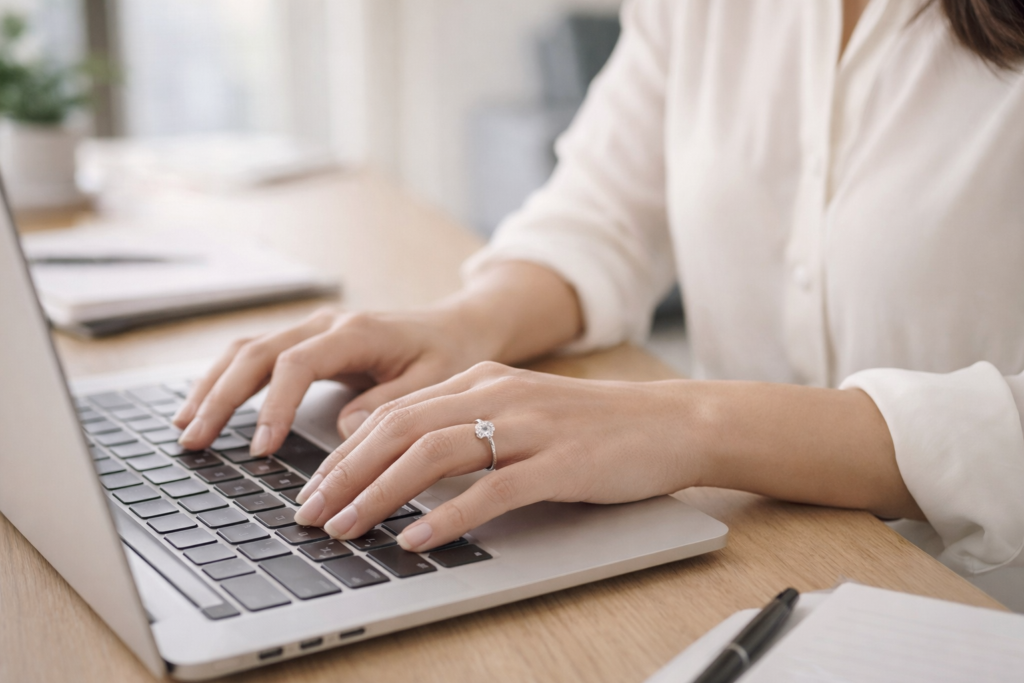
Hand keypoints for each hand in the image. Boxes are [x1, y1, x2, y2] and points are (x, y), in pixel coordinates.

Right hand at [172, 306, 492, 454]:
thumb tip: (343, 434)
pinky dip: (227, 380)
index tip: (261, 448)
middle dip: (221, 398)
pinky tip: (206, 407)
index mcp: (356, 332)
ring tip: (186, 428)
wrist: (458, 326)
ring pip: (248, 350)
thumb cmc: (449, 354)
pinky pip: (257, 355)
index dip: (275, 406)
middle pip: (257, 353)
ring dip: (213, 387)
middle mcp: (326, 324)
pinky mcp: (308, 342)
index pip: (298, 364)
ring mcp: (313, 329)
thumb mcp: (434, 382)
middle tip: (195, 441)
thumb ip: (389, 406)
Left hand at [291, 362, 701, 551]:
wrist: (670, 422)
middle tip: (310, 514)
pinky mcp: (560, 463)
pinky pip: (491, 490)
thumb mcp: (520, 411)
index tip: (313, 489)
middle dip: (344, 475)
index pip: (393, 413)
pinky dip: (448, 516)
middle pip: (400, 430)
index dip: (344, 454)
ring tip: (347, 528)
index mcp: (481, 380)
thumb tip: (404, 465)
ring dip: (380, 494)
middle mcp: (497, 394)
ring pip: (433, 454)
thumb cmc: (593, 425)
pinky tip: (418, 539)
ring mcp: (529, 426)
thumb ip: (467, 424)